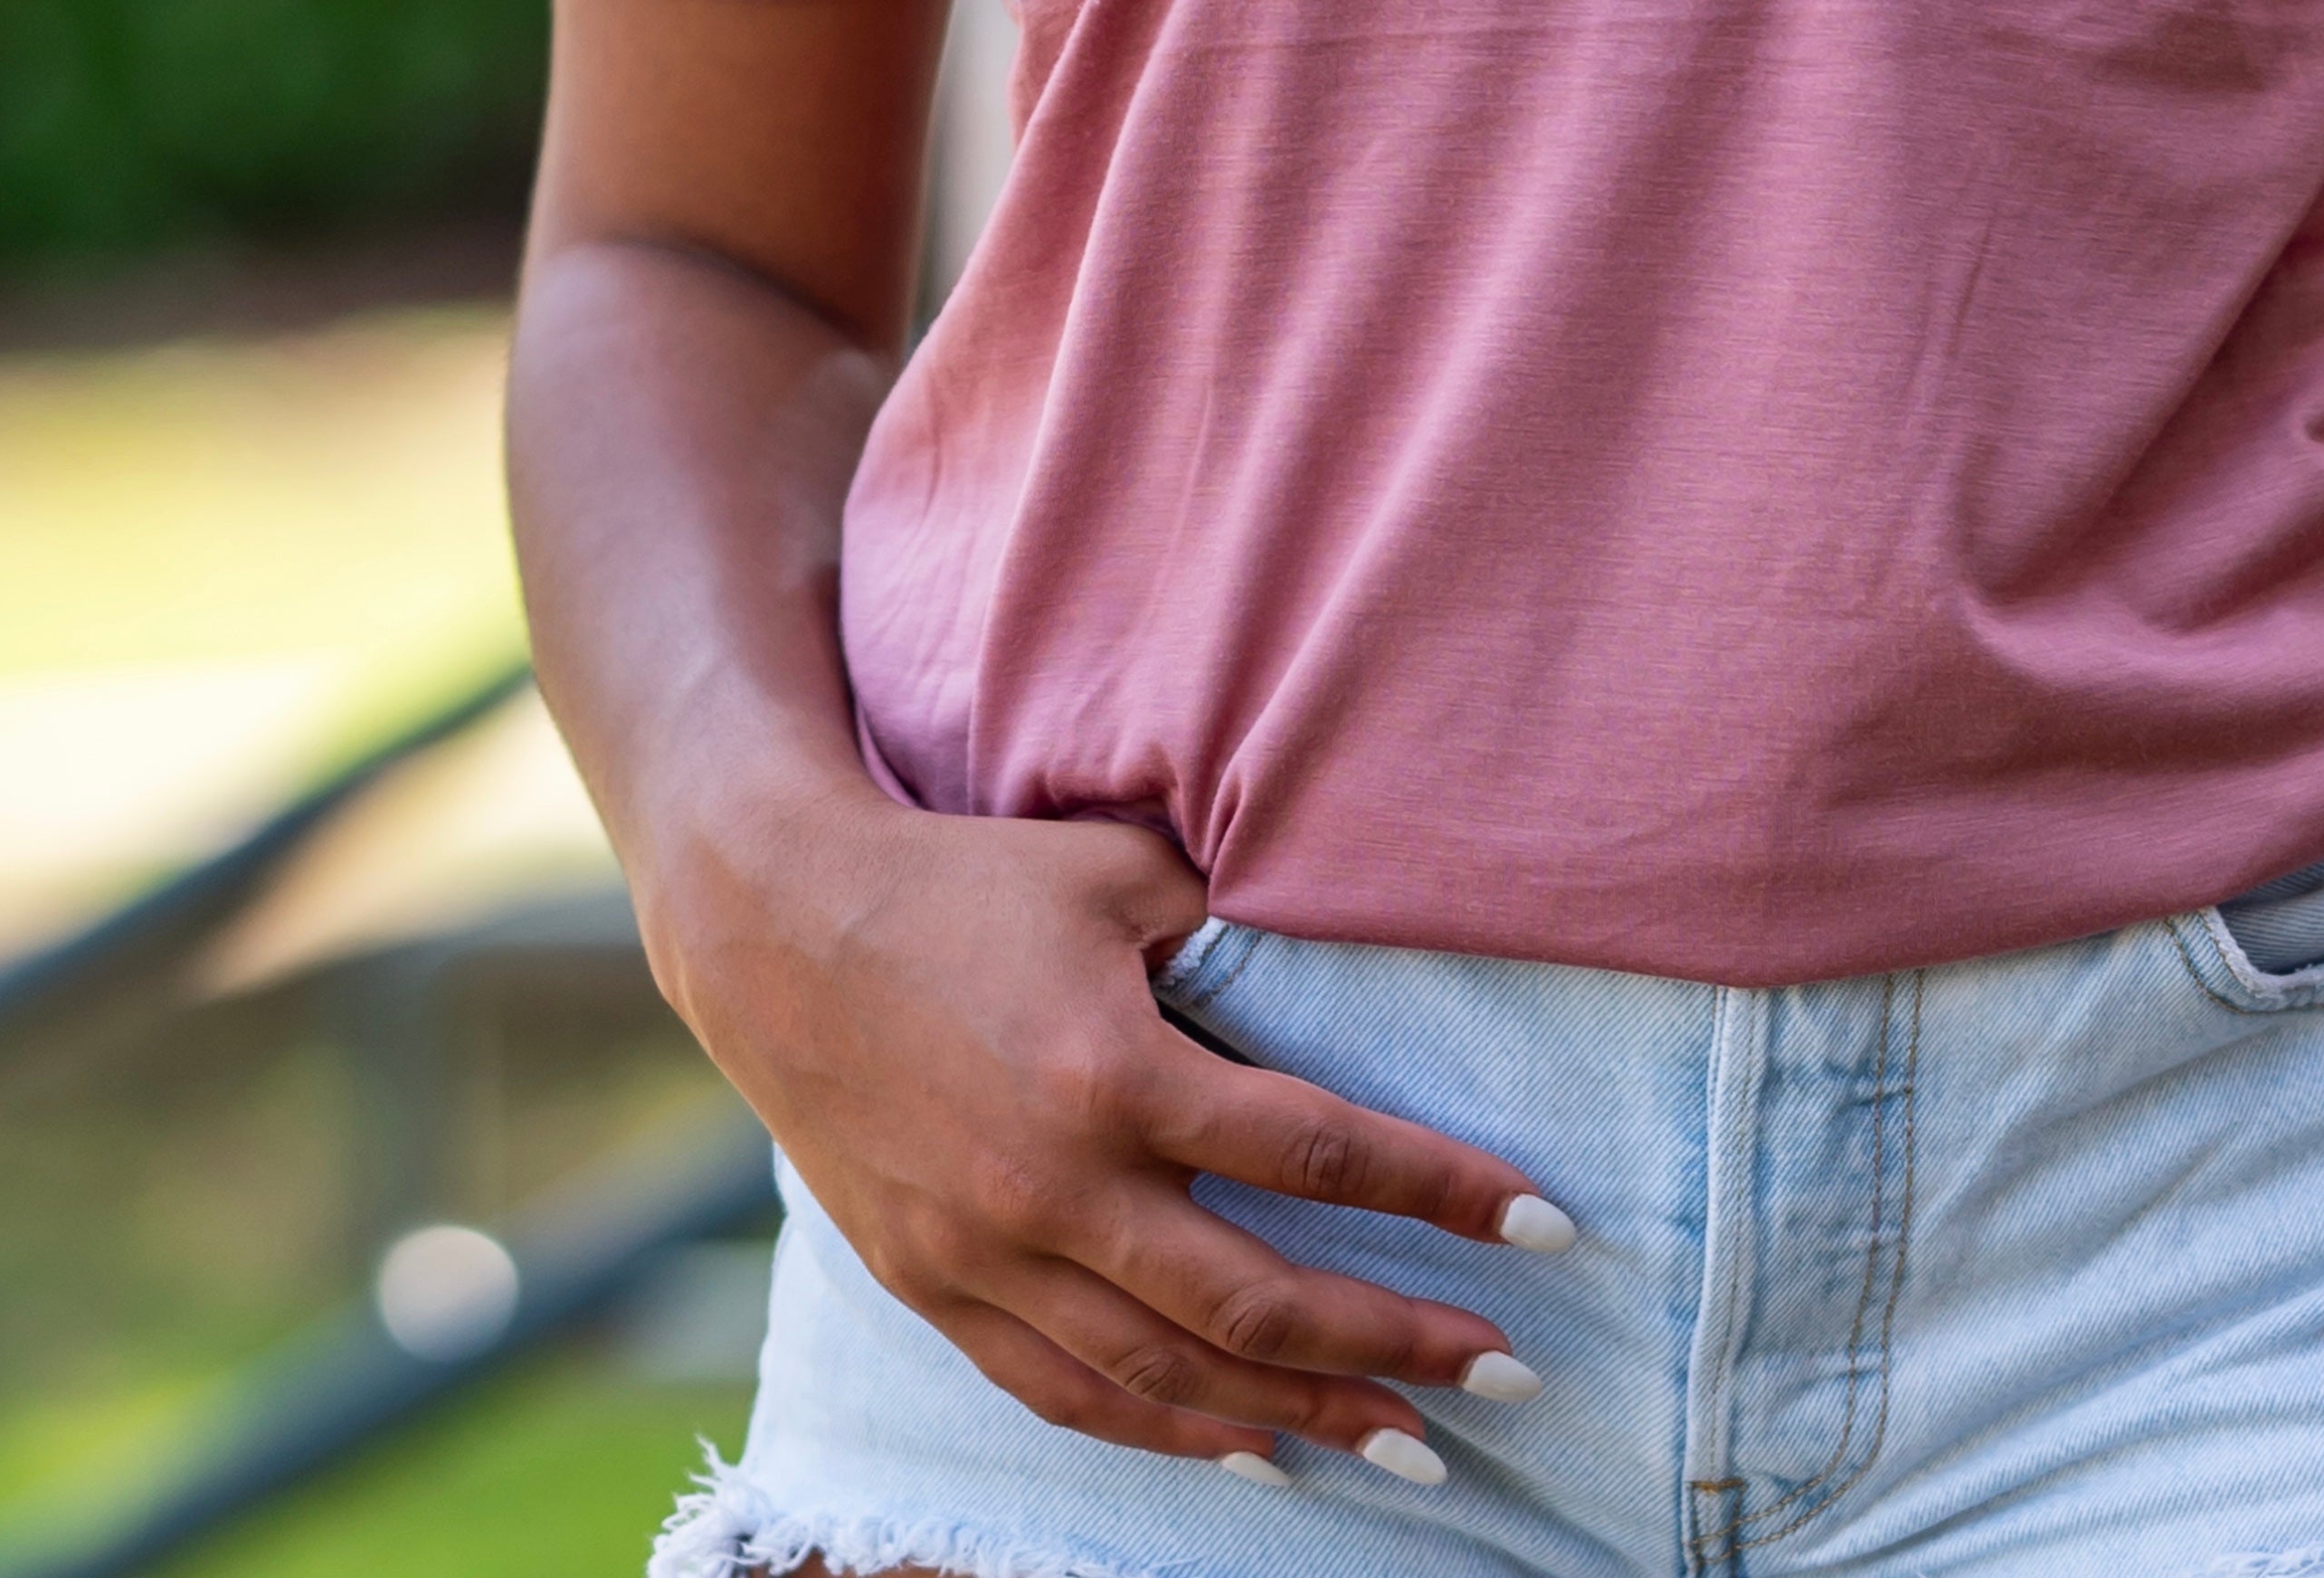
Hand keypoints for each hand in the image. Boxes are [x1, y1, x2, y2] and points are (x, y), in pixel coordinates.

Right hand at [642, 775, 1563, 1474]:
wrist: (775, 928)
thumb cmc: (968, 880)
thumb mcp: (1113, 872)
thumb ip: (1226, 931)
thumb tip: (1340, 968)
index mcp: (1114, 1069)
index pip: (1317, 1152)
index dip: (1442, 1194)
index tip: (1547, 1229)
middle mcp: (1056, 1184)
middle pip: (1257, 1300)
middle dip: (1395, 1346)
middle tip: (1506, 1377)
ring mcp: (987, 1252)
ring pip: (1167, 1374)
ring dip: (1296, 1418)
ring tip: (1408, 1448)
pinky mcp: (935, 1287)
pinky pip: (1066, 1392)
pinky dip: (1164, 1434)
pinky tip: (1249, 1451)